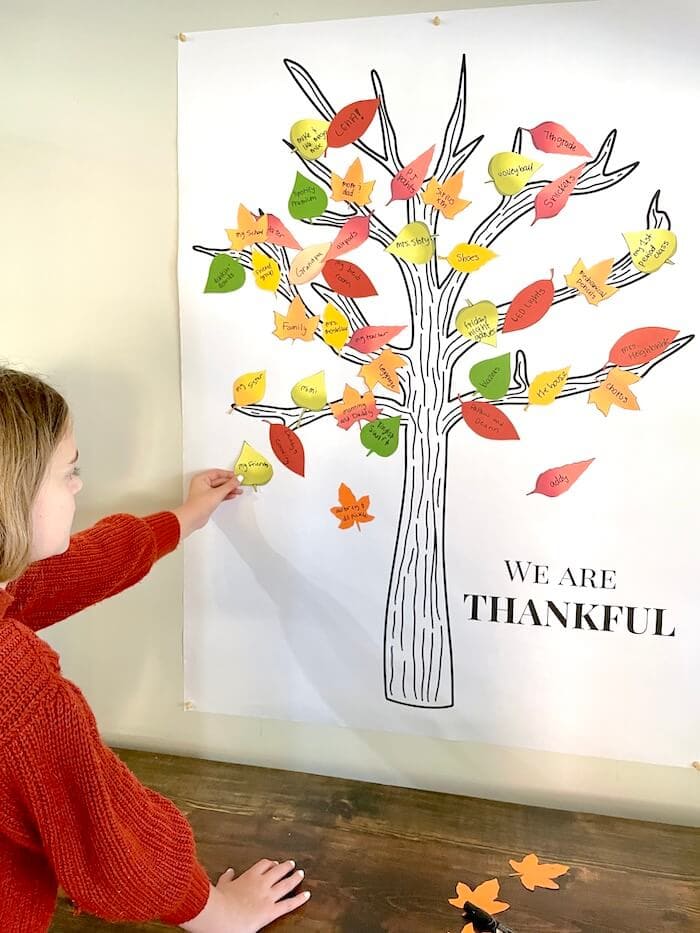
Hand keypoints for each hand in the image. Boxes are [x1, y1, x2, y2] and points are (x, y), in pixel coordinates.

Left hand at [172, 470, 242, 539]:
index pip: (217, 473)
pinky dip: (226, 495)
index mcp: (201, 478)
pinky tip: (232, 495)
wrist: (193, 518)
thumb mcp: (217, 493)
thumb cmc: (198, 505)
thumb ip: (230, 485)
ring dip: (230, 489)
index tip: (237, 476)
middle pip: (219, 480)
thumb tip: (237, 479)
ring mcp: (205, 493)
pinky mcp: (208, 500)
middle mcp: (202, 484)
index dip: (228, 474)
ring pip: (220, 488)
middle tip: (239, 483)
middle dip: (230, 483)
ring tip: (238, 490)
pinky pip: (219, 494)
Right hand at [180, 860, 309, 931]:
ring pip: (286, 884)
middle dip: (286, 867)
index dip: (271, 863)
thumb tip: (229, 871)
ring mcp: (268, 896)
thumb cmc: (219, 902)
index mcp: (249, 876)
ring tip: (301, 874)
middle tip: (292, 864)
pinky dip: (299, 899)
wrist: (220, 914)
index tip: (274, 863)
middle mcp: (261, 883)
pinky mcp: (271, 911)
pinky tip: (307, 895)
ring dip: (295, 878)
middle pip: (278, 870)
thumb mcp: (221, 886)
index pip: (264, 865)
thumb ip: (227, 878)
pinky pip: (289, 904)